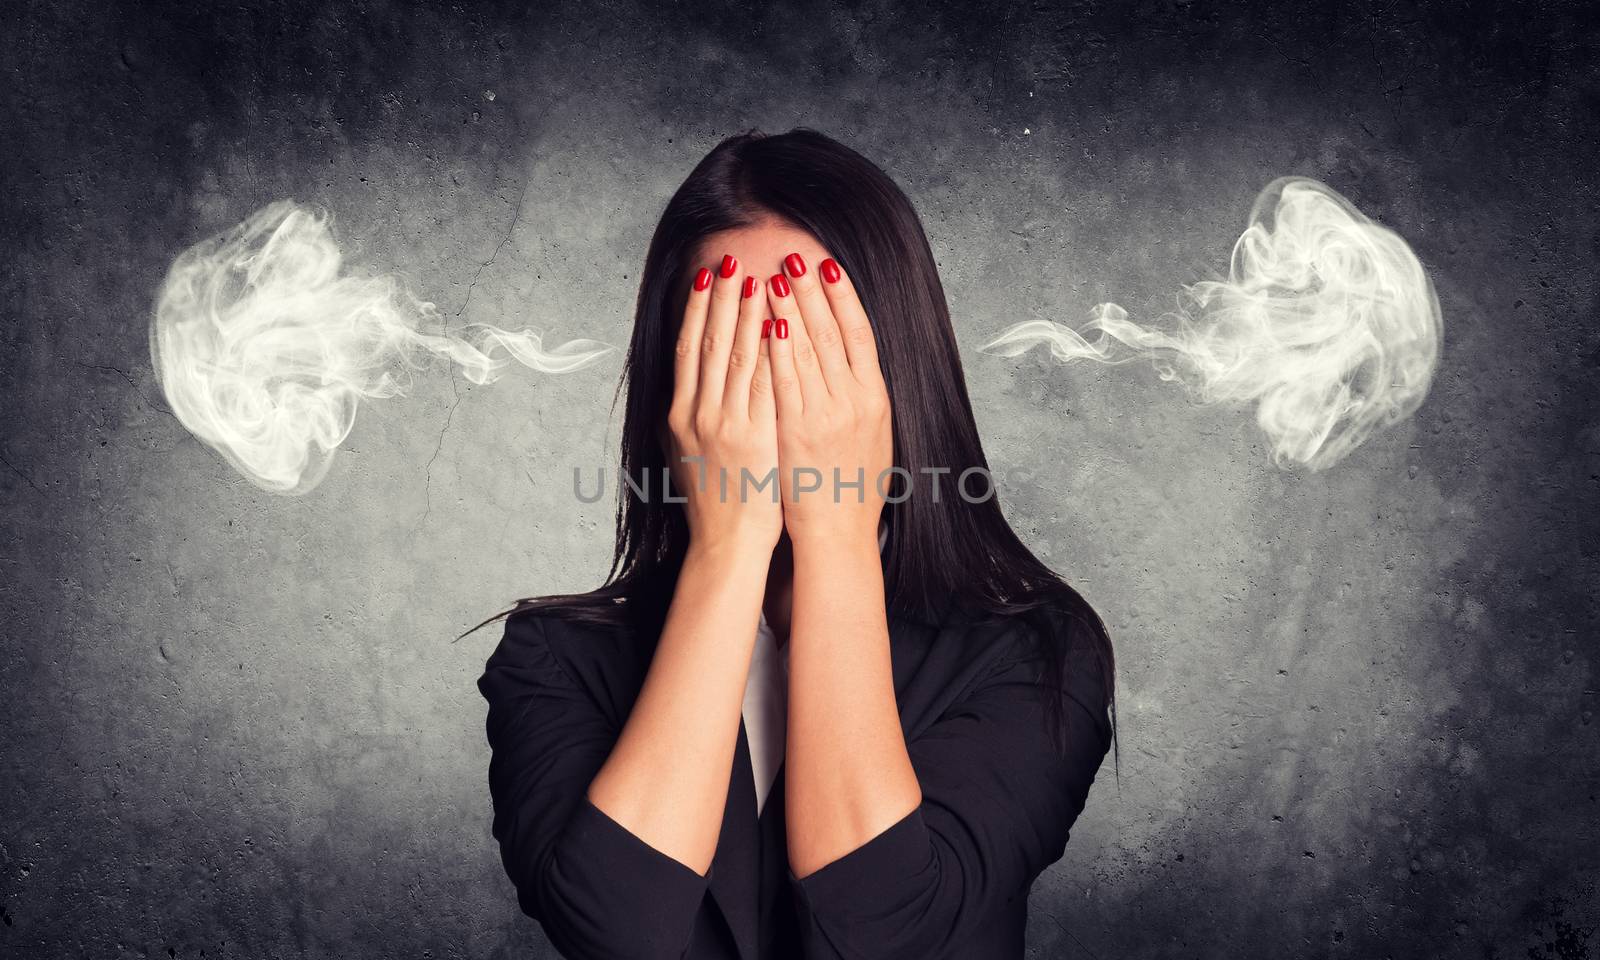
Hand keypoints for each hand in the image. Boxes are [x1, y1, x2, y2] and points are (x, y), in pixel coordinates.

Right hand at [667, 254, 782, 553]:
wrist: (726, 544)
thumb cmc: (713, 502)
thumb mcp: (686, 454)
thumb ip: (688, 418)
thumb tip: (685, 387)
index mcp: (680, 415)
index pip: (688, 349)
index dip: (696, 309)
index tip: (706, 276)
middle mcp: (697, 414)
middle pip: (710, 343)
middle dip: (721, 298)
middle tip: (731, 259)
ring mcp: (724, 424)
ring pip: (736, 356)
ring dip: (747, 312)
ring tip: (757, 277)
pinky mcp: (752, 437)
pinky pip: (762, 383)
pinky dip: (768, 350)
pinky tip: (777, 322)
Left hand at [764, 252, 892, 547]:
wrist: (838, 532)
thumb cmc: (854, 488)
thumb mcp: (874, 436)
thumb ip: (863, 397)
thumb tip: (854, 362)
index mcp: (876, 398)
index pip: (860, 334)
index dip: (844, 297)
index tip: (829, 267)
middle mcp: (854, 401)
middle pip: (832, 333)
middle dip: (810, 292)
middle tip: (794, 257)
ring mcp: (826, 415)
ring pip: (807, 350)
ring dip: (789, 309)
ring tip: (773, 276)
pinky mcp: (797, 431)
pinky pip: (785, 381)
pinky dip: (777, 348)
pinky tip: (766, 322)